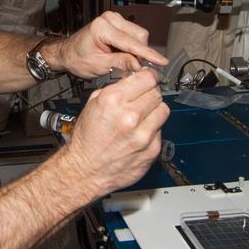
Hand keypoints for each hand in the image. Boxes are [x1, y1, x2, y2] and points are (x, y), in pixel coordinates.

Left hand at [50, 11, 167, 79]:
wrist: (68, 53)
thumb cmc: (78, 58)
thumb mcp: (99, 65)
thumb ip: (121, 63)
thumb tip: (140, 66)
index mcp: (102, 28)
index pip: (131, 42)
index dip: (148, 54)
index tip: (161, 61)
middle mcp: (109, 19)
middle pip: (139, 36)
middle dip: (140, 53)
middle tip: (132, 67)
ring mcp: (114, 19)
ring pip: (139, 35)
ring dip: (136, 50)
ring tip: (121, 60)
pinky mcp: (117, 23)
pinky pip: (133, 35)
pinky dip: (132, 46)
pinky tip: (121, 53)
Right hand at [57, 69, 169, 198]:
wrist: (85, 171)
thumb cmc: (86, 140)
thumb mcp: (93, 105)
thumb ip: (115, 89)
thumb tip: (133, 80)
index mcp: (113, 101)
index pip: (147, 78)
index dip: (148, 76)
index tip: (148, 78)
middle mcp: (130, 116)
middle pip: (156, 93)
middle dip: (150, 94)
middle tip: (142, 100)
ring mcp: (143, 135)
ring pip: (163, 110)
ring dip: (154, 111)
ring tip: (142, 117)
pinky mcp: (152, 150)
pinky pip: (161, 131)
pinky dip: (152, 130)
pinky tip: (139, 134)